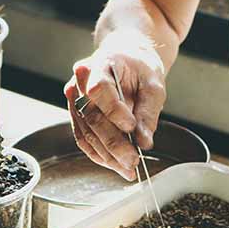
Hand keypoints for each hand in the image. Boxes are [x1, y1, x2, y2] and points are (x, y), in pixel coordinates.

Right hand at [64, 34, 166, 181]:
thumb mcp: (153, 83)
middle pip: (91, 116)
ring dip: (106, 155)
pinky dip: (99, 154)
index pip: (100, 89)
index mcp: (100, 64)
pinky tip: (116, 165)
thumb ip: (148, 111)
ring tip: (128, 169)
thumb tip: (144, 141)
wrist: (127, 58)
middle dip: (113, 142)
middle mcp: (81, 81)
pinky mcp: (76, 114)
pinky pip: (84, 137)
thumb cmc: (140, 66)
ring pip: (86, 132)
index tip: (131, 127)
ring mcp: (75, 98)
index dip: (114, 111)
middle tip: (133, 160)